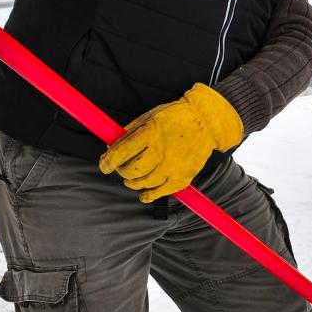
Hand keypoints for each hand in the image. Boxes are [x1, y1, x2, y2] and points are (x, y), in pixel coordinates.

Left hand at [98, 83, 243, 201]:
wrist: (207, 122)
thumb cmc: (175, 117)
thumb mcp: (149, 116)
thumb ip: (129, 132)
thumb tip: (110, 147)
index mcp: (150, 133)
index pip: (122, 152)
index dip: (108, 161)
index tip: (104, 165)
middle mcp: (161, 151)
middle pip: (132, 170)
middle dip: (121, 171)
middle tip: (120, 168)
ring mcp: (173, 166)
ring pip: (144, 183)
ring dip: (132, 183)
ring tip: (130, 179)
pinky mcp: (183, 177)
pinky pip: (161, 193)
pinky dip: (148, 196)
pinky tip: (143, 194)